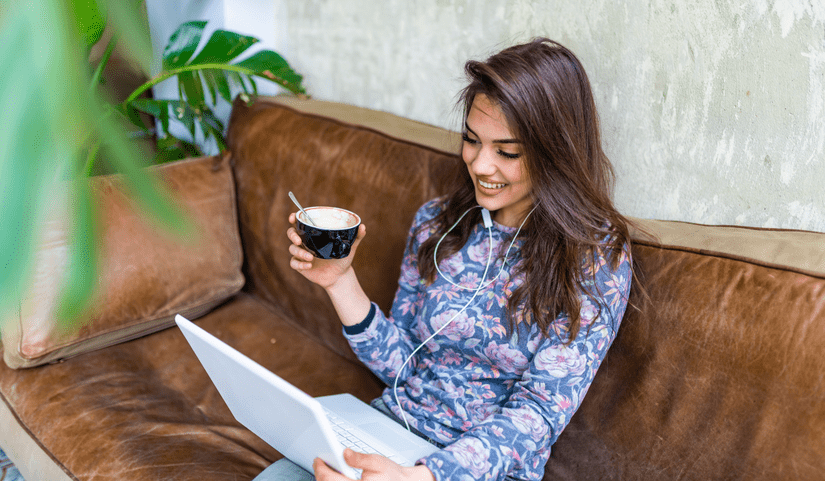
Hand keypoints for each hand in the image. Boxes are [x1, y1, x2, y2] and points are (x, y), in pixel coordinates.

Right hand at [286, 212, 365, 288]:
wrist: (340, 276)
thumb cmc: (343, 258)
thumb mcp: (350, 248)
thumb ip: (356, 237)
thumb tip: (362, 226)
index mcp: (314, 234)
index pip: (300, 223)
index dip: (294, 218)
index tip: (292, 217)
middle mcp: (305, 242)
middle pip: (291, 234)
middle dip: (292, 235)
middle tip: (299, 240)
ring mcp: (301, 254)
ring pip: (292, 249)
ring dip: (299, 253)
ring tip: (311, 258)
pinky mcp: (300, 266)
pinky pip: (294, 263)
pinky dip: (300, 264)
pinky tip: (309, 266)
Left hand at [313, 449, 435, 480]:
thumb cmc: (392, 475)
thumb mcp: (377, 462)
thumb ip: (359, 458)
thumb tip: (344, 453)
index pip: (329, 479)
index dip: (320, 469)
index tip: (318, 460)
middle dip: (321, 475)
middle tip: (319, 464)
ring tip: (326, 470)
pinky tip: (335, 478)